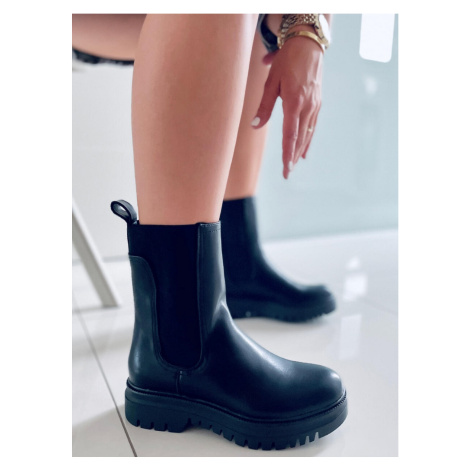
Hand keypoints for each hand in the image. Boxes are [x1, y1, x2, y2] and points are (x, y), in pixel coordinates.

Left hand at [251, 36, 323, 178]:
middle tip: (287, 173)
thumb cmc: (287, 61)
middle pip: (300, 138)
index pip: (290, 135)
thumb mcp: (271, 81)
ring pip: (307, 134)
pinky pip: (313, 126)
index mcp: (294, 102)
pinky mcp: (317, 103)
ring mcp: (314, 105)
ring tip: (294, 164)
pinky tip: (305, 150)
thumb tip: (255, 126)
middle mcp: (307, 107)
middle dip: (293, 157)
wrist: (309, 44)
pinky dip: (308, 139)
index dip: (287, 154)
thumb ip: (264, 106)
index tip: (286, 169)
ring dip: (300, 150)